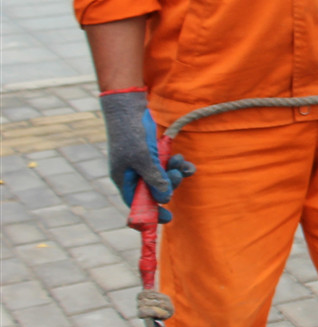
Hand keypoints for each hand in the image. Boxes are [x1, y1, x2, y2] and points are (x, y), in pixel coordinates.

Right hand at [100, 91, 193, 220]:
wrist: (129, 108)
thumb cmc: (131, 133)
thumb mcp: (143, 158)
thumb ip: (154, 178)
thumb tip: (165, 199)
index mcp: (123, 179)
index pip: (136, 204)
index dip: (151, 213)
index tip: (168, 218)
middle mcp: (133, 174)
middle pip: (155, 191)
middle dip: (169, 185)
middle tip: (176, 174)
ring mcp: (144, 164)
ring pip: (164, 178)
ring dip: (176, 173)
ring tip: (181, 162)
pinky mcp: (153, 154)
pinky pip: (168, 166)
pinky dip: (178, 165)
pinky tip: (184, 160)